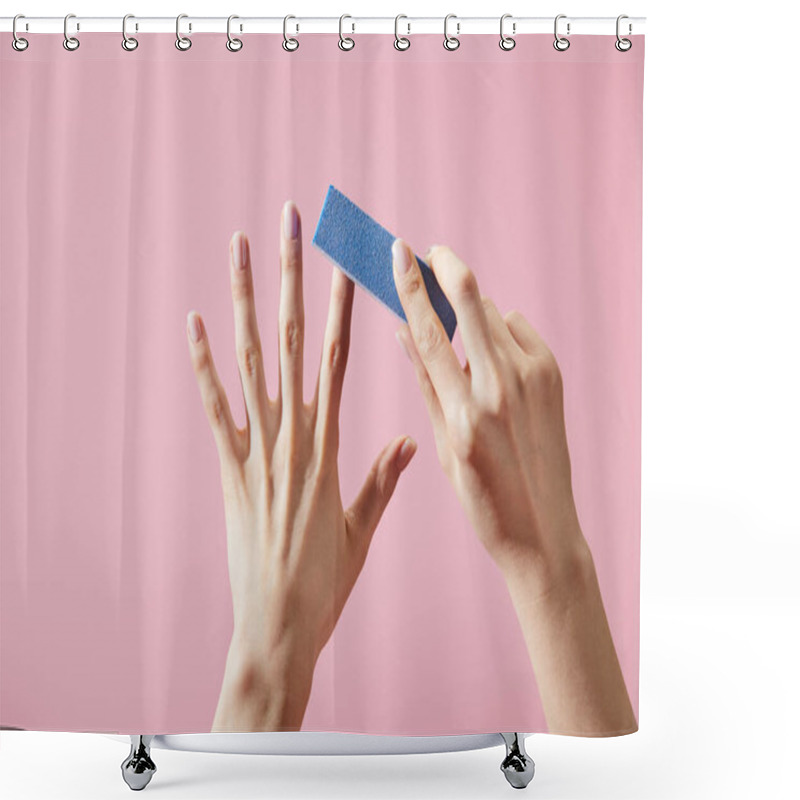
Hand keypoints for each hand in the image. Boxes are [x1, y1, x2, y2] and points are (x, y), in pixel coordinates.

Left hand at [186, 202, 416, 731]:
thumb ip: (382, 479)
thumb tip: (409, 438)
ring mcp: (257, 451)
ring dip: (244, 300)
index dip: (340, 307)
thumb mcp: (362, 528)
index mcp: (331, 448)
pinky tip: (195, 320)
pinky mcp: (228, 471)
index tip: (344, 261)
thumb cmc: (325, 581)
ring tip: (240, 247)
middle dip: (291, 276)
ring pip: (250, 361)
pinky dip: (202, 363)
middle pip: (291, 341)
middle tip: (289, 222)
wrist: (280, 625)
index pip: (338, 360)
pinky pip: (214, 408)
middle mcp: (294, 438)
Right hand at [391, 240, 580, 588]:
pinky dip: (501, 333)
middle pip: (471, 298)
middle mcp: (500, 388)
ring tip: (461, 332)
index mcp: (461, 412)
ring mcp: (533, 379)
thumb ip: (425, 382)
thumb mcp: (442, 445)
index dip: (410, 285)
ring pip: (494, 312)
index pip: (429, 332)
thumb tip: (403, 329)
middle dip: (447, 267)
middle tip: (432, 253)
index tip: (399, 250)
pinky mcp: (553, 376)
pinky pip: (519, 331)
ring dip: (472, 309)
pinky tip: (495, 359)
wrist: (542, 530)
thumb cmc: (483, 497)